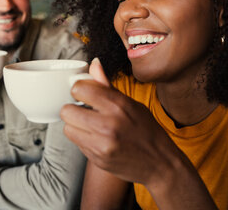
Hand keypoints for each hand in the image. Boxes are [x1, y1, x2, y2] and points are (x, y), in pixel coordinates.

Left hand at [60, 58, 182, 186]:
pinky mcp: (97, 158)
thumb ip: (107, 86)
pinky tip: (96, 139)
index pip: (79, 89)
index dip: (80, 90)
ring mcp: (102, 144)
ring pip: (68, 128)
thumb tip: (93, 63)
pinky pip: (76, 143)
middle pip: (67, 110)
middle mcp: (108, 124)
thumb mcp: (131, 104)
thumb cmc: (147, 131)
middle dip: (73, 109)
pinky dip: (82, 139)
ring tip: (90, 126)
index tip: (85, 94)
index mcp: (118, 105)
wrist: (160, 163)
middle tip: (84, 111)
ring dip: (75, 126)